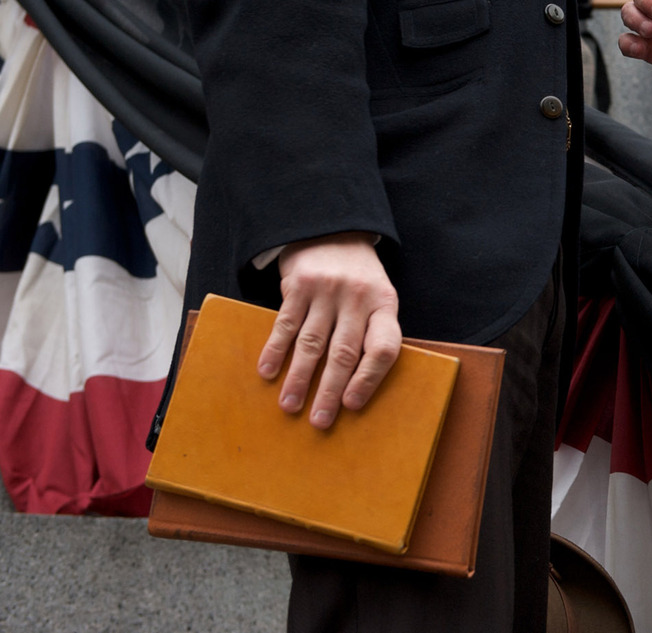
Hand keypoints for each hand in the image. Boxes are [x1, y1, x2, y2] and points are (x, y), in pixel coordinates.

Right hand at [260, 233, 400, 427]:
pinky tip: (267, 372)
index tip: (353, 405)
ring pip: (312, 343)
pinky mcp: (299, 285)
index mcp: (384, 305)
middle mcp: (357, 298)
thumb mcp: (377, 298)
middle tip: (320, 421)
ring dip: (300, 378)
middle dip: (331, 391)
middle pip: (344, 352)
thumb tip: (356, 388)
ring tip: (290, 406)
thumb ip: (371, 333)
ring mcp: (327, 290)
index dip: (369, 379)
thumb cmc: (359, 278)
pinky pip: (286, 324)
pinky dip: (275, 351)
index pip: (383, 347)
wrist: (333, 231)